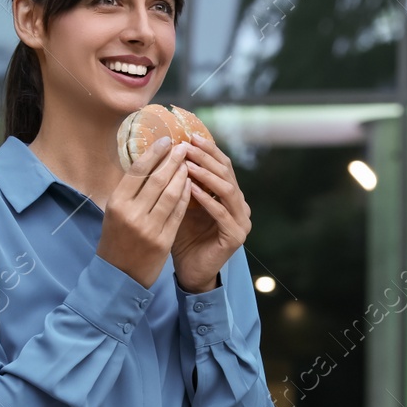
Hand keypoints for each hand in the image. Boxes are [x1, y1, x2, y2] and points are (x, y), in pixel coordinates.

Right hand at [94, 137, 191, 288]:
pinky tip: (191, 184)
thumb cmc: (116, 239)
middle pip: (157, 179)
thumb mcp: (114, 213)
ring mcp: (149, 228)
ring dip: (183, 175)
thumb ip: (129, 191)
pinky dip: (186, 196)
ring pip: (171, 194)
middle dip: (173, 160)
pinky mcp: (163, 240)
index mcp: (116, 204)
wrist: (119, 276)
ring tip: (189, 163)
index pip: (138, 171)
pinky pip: (179, 212)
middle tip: (183, 147)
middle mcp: (132, 214)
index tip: (166, 140)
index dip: (154, 153)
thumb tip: (148, 160)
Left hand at [173, 133, 250, 292]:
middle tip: (187, 144)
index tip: (189, 135)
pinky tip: (190, 188)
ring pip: (227, 190)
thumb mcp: (181, 203)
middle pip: (226, 173)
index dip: (208, 149)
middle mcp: (240, 206)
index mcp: (230, 195)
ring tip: (187, 163)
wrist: (189, 271)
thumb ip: (181, 181)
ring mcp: (241, 221)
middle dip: (206, 157)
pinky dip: (206, 199)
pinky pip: (221, 212)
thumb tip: (164, 150)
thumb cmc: (183, 237)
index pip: (222, 165)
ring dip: (206, 174)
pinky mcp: (236, 236)